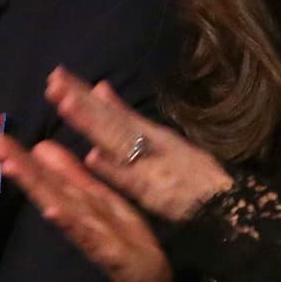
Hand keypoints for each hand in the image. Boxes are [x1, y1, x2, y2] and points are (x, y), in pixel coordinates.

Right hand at [0, 135, 171, 281]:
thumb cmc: (121, 239)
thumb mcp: (98, 200)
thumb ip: (71, 176)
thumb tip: (42, 147)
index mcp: (79, 201)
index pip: (46, 175)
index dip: (21, 157)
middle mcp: (79, 218)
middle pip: (46, 188)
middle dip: (20, 167)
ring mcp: (92, 236)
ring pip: (60, 207)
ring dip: (36, 187)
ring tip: (12, 167)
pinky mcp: (111, 254)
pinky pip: (89, 236)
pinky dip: (69, 222)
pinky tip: (51, 209)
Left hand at [45, 67, 233, 221]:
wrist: (227, 207)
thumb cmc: (192, 174)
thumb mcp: (159, 137)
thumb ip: (126, 115)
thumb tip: (98, 87)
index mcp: (147, 133)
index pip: (109, 110)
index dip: (81, 92)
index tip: (55, 74)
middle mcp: (148, 144)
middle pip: (110, 119)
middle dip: (81, 100)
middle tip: (53, 81)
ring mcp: (151, 167)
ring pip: (119, 142)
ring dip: (93, 124)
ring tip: (66, 104)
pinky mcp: (156, 194)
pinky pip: (133, 182)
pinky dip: (114, 170)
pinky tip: (94, 157)